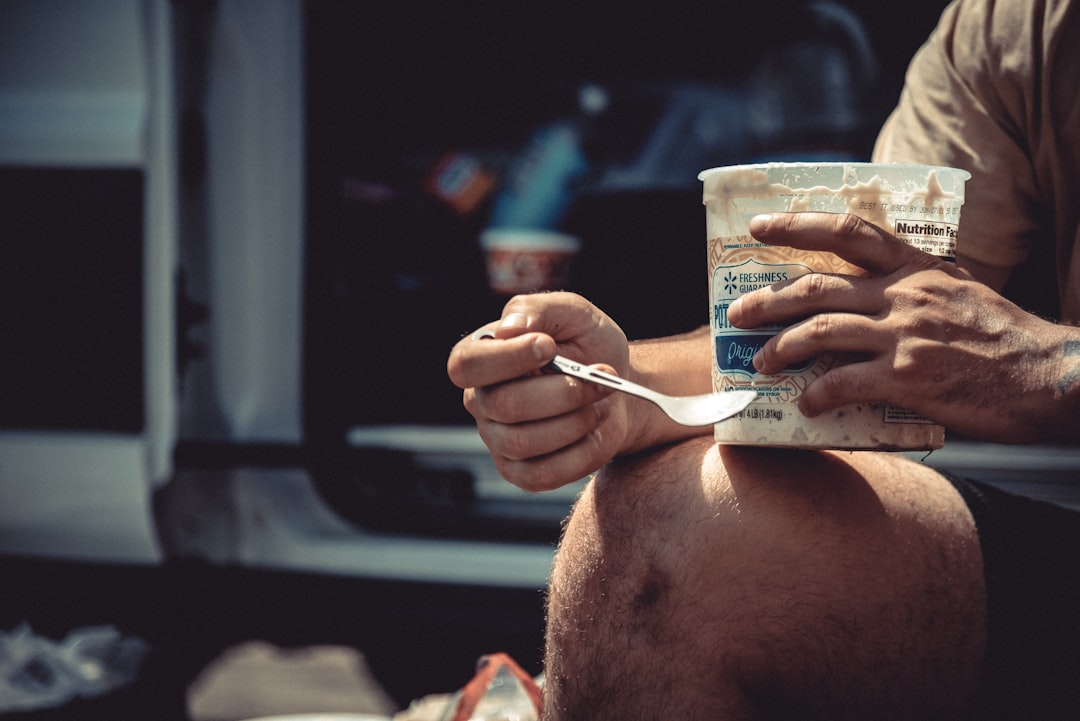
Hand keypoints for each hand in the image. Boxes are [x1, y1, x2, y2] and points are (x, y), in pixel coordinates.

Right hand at [447, 292, 632, 490]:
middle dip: (564, 390)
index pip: (467, 365)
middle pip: (505, 405)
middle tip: (601, 376)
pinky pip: (544, 474)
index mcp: (481, 357)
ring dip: (576, 420)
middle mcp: (481, 402)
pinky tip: (595, 430)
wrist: (617, 387)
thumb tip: (509, 329)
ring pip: (525, 442)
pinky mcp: (521, 473)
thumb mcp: (572, 313)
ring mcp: (498, 441)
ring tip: (600, 401)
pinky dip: (581, 452)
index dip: (507, 359)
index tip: (549, 346)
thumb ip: (538, 310)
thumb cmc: (587, 346)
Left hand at [728, 212, 1076, 442]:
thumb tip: (864, 291)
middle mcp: (904, 294)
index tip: (758, 227)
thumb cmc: (1002, 336)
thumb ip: (911, 284)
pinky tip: (806, 404)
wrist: (1049, 377)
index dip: (798, 225)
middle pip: (816, 288)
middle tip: (738, 312)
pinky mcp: (907, 379)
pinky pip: (842, 383)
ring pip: (818, 332)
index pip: (848, 231)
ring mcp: (905, 335)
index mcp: (916, 267)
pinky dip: (816, 394)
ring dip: (779, 347)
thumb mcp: (958, 290)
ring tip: (760, 361)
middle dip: (767, 301)